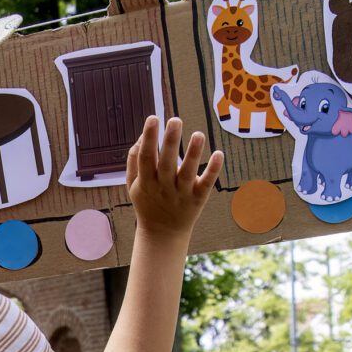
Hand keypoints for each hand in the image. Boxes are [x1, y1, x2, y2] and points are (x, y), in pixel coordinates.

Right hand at [126, 116, 223, 237]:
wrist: (162, 233)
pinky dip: (213, 170)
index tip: (153, 118)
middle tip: (175, 120)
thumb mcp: (133, 184)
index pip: (146, 157)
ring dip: (193, 153)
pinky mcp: (197, 199)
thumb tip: (143, 134)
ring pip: (188, 173)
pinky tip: (219, 154)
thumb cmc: (147, 202)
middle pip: (167, 163)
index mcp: (146, 181)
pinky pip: (206, 184)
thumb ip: (134, 160)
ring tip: (198, 134)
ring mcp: (181, 194)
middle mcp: (163, 187)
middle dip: (170, 141)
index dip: (149, 138)